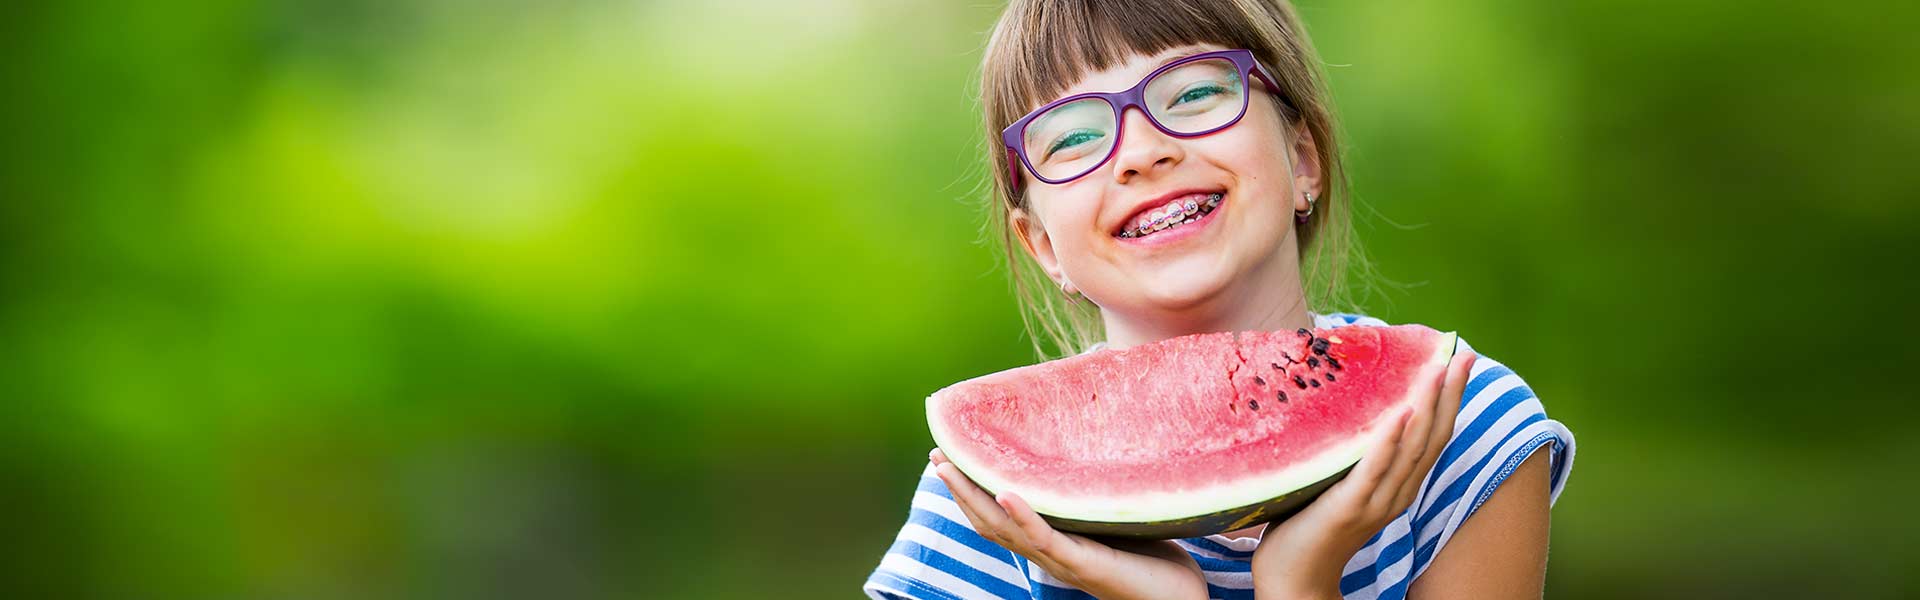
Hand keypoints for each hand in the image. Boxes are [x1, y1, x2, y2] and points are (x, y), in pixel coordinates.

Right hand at [930, 449, 1207, 599]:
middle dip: (959, 490)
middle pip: (989, 521)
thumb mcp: (1114, 520)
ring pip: (1004, 529)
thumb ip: (1094, 497)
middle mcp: (1048, 555)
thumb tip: (1088, 456)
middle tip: (936, 455)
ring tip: (951, 467)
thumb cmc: (1156, 563)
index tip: (952, 457)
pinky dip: (1023, 515)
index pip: (1000, 517)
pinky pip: (1044, 538)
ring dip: (974, 497)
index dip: (972, 491)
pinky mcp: (1082, 562)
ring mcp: (1062, 559)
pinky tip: (1005, 492)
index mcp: (1052, 544)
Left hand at [1251, 351, 1476, 598]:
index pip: (1433, 436)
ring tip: (1436, 370)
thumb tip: (1352, 403)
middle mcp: (1396, 493)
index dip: (1449, 400)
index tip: (1460, 360)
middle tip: (1464, 354)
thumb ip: (1354, 452)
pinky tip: (1400, 413)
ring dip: (1426, 407)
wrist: (1294, 578)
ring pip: (1411, 449)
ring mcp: (1376, 501)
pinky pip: (1374, 470)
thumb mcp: (1340, 480)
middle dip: (1450, 394)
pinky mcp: (1349, 507)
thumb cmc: (1310, 524)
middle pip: (1432, 437)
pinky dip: (1389, 441)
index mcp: (1398, 486)